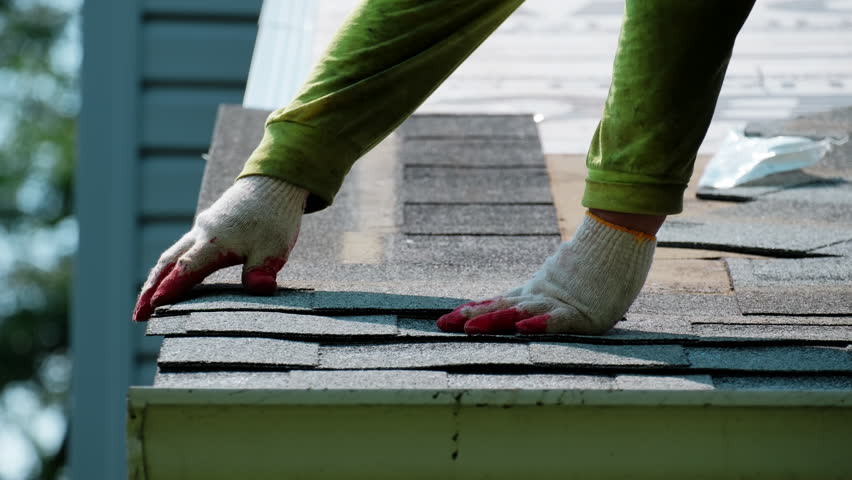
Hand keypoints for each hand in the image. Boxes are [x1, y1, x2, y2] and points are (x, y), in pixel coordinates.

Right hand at [132, 175, 307, 320]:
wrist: (274, 181)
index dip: (171, 288)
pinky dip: (169, 267)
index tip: (154, 307)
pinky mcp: (207, 227)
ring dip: (156, 279)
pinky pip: (181, 249)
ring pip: (171, 256)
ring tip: (146, 303)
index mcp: (217, 241)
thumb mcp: (275, 247)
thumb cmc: (275, 217)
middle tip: (138, 316)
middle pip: (169, 264)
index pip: (188, 268)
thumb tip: (261, 288)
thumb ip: (263, 269)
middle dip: (151, 290)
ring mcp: (202, 229)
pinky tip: (169, 279)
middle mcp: (202, 234)